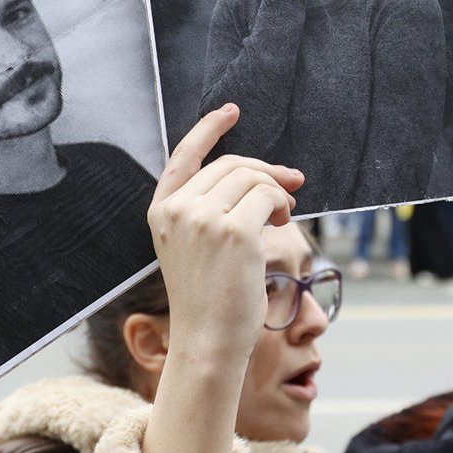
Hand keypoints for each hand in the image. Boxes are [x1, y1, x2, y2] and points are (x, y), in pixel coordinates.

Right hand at [148, 103, 304, 360]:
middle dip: (265, 170)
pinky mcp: (232, 231)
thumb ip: (212, 208)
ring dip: (277, 190)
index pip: (183, 156)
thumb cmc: (210, 299)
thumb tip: (271, 176)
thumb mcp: (198, 246)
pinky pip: (268, 196)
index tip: (230, 112)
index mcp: (161, 211)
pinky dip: (283, 204)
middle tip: (292, 183)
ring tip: (285, 212)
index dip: (208, 129)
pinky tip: (284, 221)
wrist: (208, 340)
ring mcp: (202, 218)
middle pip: (230, 165)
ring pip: (252, 178)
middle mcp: (177, 210)